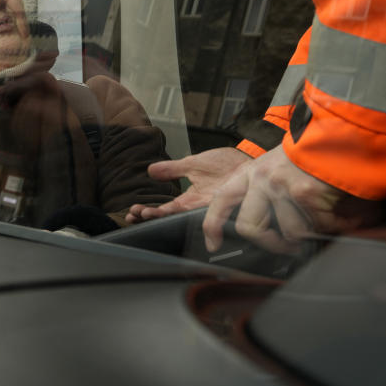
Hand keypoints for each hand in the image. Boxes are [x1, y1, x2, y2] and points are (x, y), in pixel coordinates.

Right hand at [126, 147, 251, 223]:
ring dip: (163, 218)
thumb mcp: (193, 163)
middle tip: (135, 215)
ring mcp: (210, 209)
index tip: (134, 211)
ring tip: (147, 214)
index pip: (164, 209)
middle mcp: (197, 207)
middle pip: (169, 218)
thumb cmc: (226, 164)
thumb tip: (150, 170)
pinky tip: (180, 221)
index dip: (148, 211)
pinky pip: (208, 220)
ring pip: (183, 220)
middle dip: (149, 217)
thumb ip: (172, 168)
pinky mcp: (224, 209)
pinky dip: (196, 223)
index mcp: (188, 198)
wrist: (251, 162)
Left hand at [202, 145, 380, 252]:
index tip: (213, 244)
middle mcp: (262, 178)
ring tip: (322, 223)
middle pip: (249, 227)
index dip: (213, 225)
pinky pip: (317, 226)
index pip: (222, 200)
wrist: (340, 132)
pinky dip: (334, 225)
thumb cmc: (312, 152)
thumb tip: (264, 226)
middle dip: (271, 244)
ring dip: (309, 234)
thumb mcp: (278, 165)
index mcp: (252, 172)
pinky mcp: (304, 192)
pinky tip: (341, 214)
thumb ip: (265, 190)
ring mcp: (281, 185)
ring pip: (290, 231)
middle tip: (288, 246)